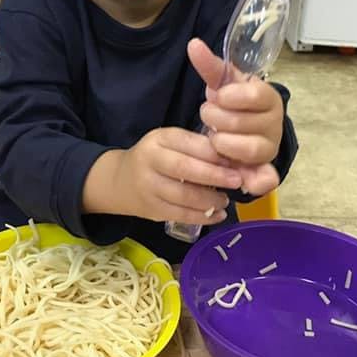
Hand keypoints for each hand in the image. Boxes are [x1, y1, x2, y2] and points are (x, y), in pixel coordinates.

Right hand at [113, 127, 243, 224]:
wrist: (120, 181)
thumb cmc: (156, 158)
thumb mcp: (170, 143)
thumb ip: (196, 147)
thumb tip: (234, 158)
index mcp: (158, 139)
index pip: (188, 143)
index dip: (212, 152)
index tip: (234, 159)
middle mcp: (150, 161)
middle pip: (184, 168)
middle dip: (214, 175)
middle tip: (236, 180)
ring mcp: (149, 187)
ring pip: (183, 195)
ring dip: (210, 199)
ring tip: (226, 200)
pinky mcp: (152, 209)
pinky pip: (180, 215)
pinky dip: (203, 217)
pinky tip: (218, 215)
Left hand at [187, 38, 283, 197]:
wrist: (241, 128)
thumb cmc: (233, 103)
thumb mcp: (222, 84)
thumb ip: (210, 66)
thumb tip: (193, 44)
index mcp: (268, 97)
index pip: (256, 94)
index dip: (231, 97)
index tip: (218, 96)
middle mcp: (274, 122)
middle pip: (246, 123)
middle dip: (219, 120)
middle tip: (210, 116)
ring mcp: (270, 147)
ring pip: (251, 149)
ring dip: (225, 143)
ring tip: (214, 137)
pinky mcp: (264, 170)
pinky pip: (266, 178)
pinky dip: (255, 181)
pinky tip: (240, 180)